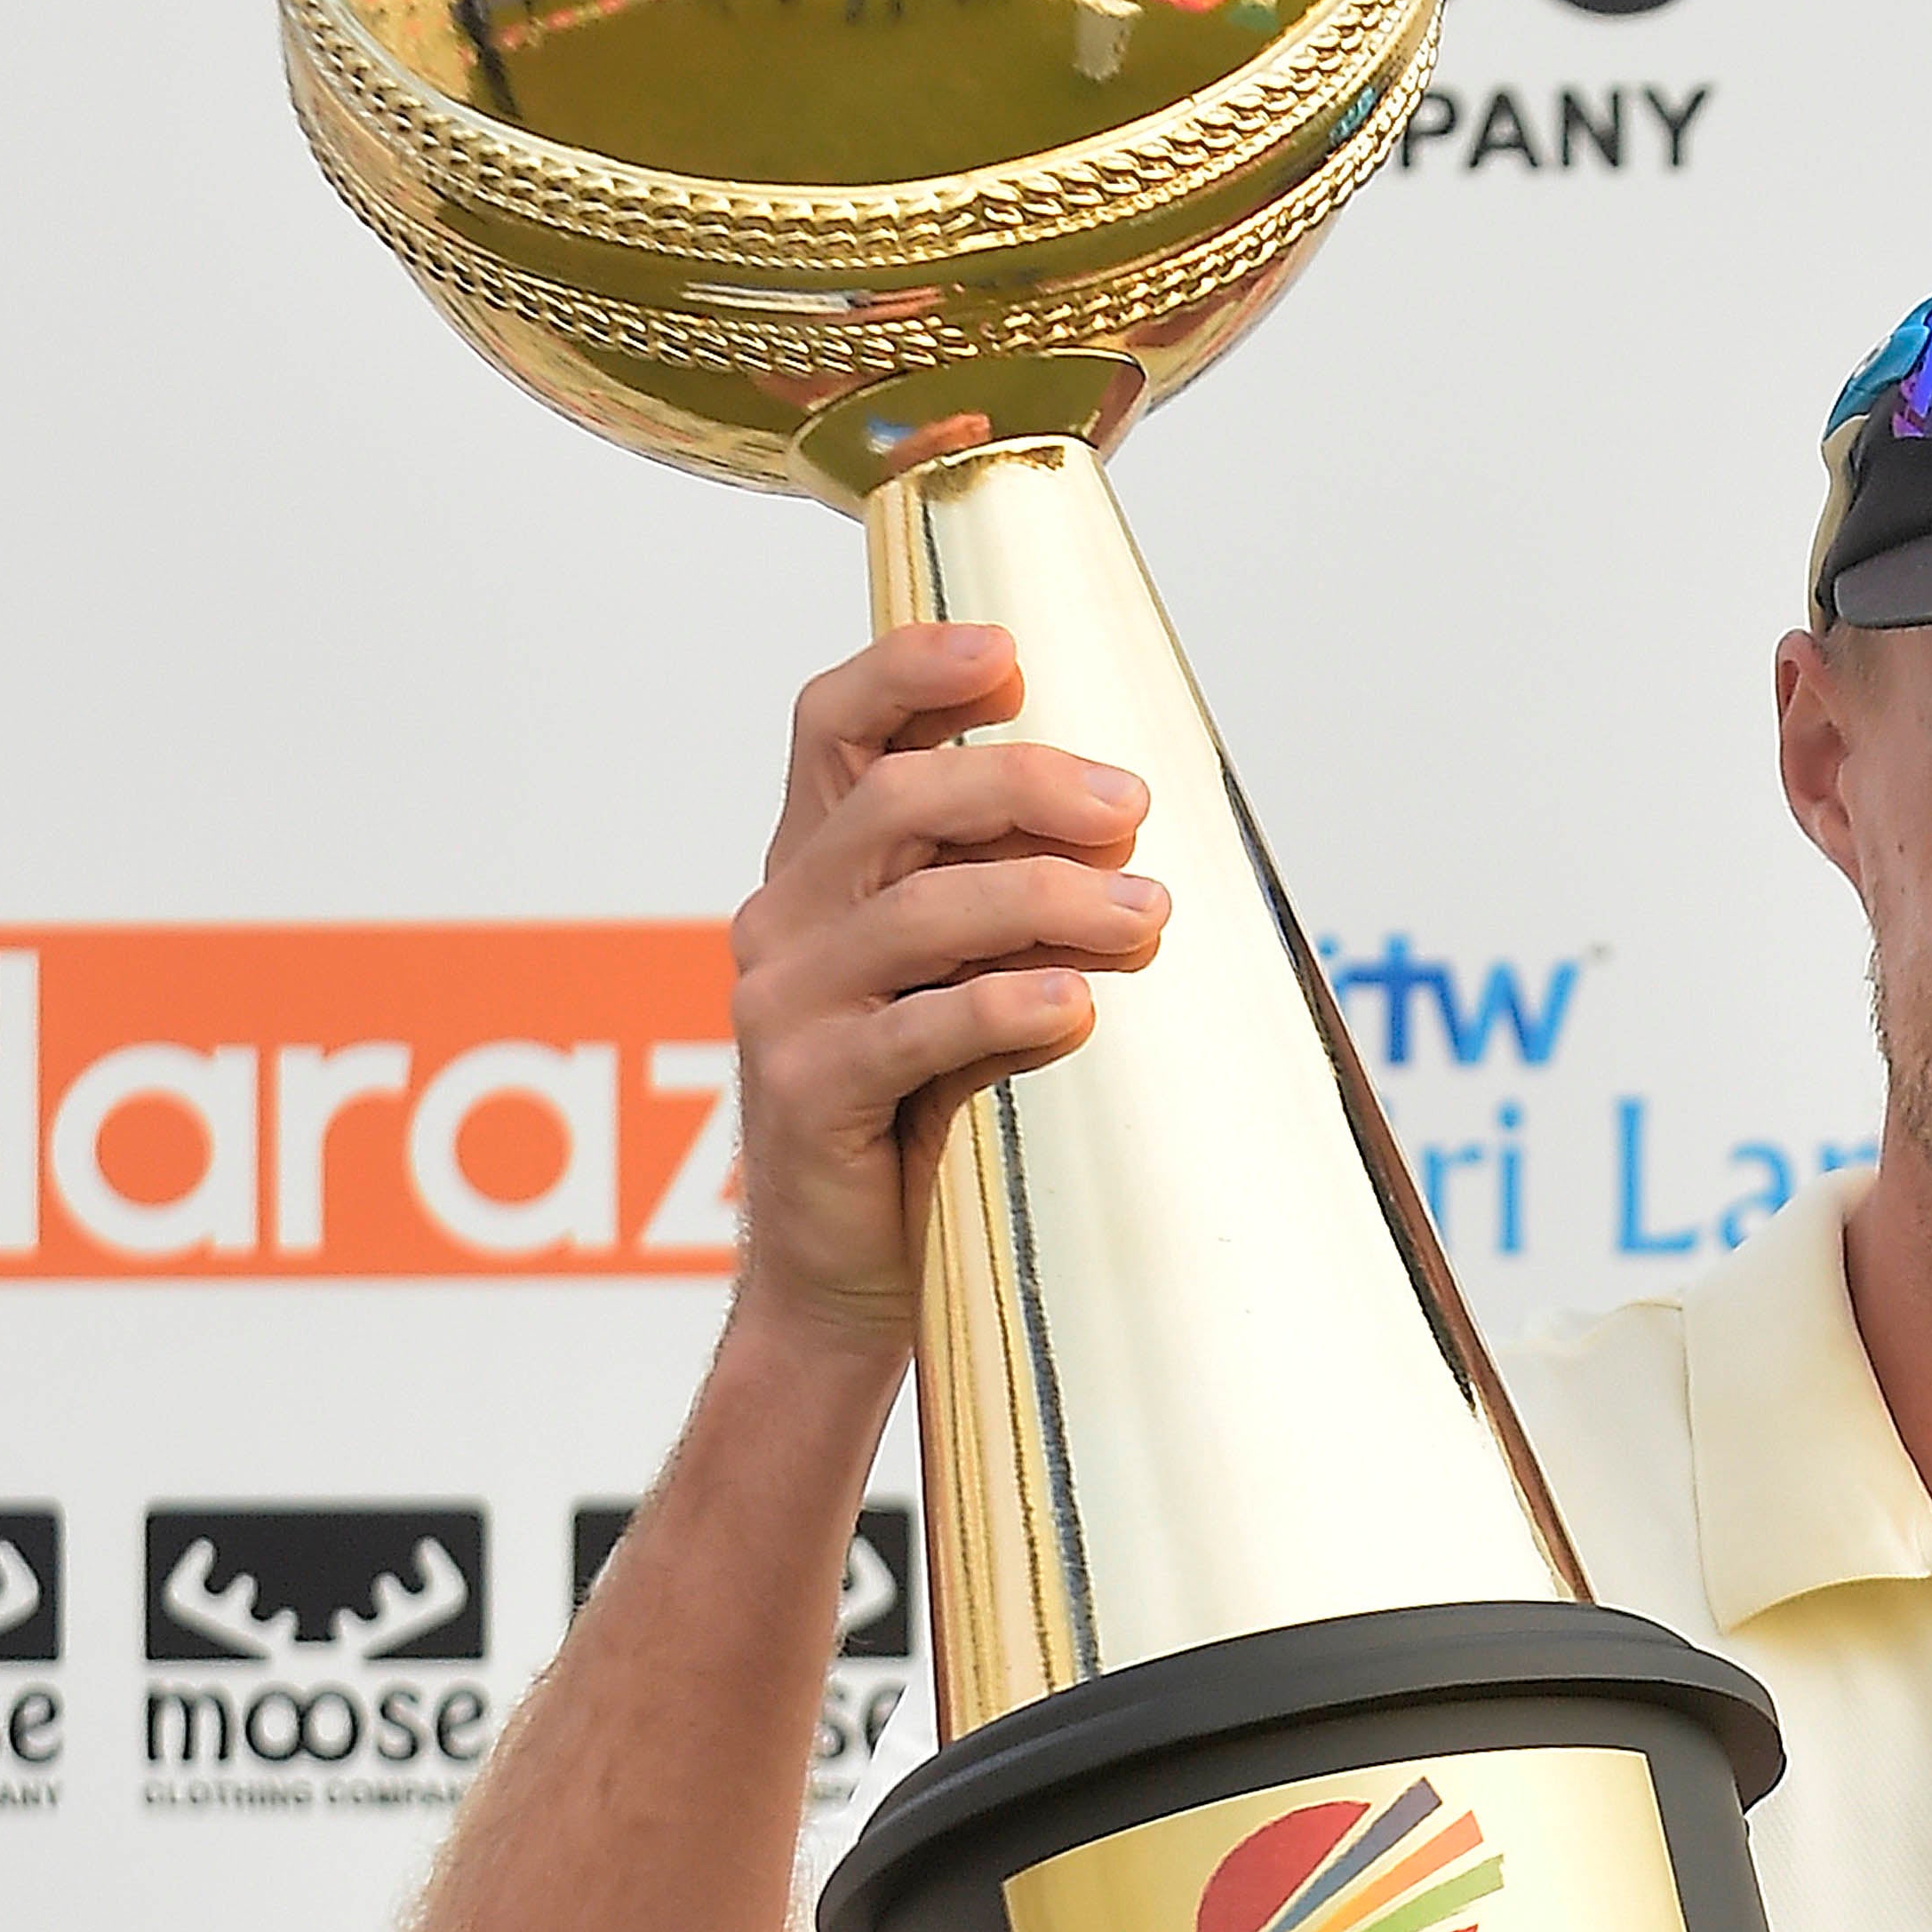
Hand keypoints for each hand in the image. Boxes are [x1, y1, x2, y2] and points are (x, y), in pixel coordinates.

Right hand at [724, 623, 1166, 1371]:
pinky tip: (1076, 1005)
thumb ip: (1006, 894)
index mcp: (814, 870)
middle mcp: (782, 920)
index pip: (833, 726)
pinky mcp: (805, 1093)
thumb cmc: (929, 1112)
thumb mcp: (960, 978)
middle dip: (1024, 786)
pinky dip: (1003, 1006)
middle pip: (893, 803)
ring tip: (1148, 912)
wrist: (847, 1277)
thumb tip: (1136, 818)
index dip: (909, 670)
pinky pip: (913, 1030)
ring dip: (1047, 899)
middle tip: (1135, 806)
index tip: (1011, 654)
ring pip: (917, 912)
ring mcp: (783, 1005)